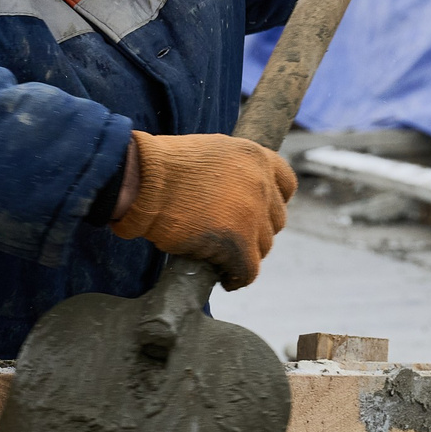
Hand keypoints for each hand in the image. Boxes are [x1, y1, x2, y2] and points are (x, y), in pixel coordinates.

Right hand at [108, 130, 295, 288]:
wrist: (144, 180)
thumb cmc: (163, 166)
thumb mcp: (210, 151)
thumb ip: (232, 169)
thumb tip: (234, 194)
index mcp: (256, 156)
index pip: (286, 185)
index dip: (273, 202)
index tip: (259, 213)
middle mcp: (261, 184)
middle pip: (274, 221)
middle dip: (256, 231)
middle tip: (233, 239)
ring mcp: (252, 214)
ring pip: (262, 247)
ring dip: (245, 254)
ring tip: (223, 259)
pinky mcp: (237, 242)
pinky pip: (247, 270)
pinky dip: (237, 278)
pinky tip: (225, 280)